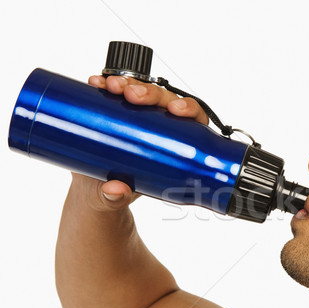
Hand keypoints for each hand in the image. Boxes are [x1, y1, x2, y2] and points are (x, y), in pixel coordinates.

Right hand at [72, 75, 209, 210]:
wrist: (93, 192)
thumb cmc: (117, 194)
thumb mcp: (115, 199)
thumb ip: (116, 199)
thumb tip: (115, 190)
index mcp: (175, 148)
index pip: (192, 122)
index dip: (188, 109)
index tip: (175, 110)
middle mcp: (160, 129)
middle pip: (166, 101)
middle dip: (151, 92)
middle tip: (130, 95)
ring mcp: (139, 118)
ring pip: (142, 92)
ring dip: (128, 83)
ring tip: (109, 85)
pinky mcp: (118, 112)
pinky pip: (117, 93)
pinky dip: (107, 84)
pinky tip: (97, 82)